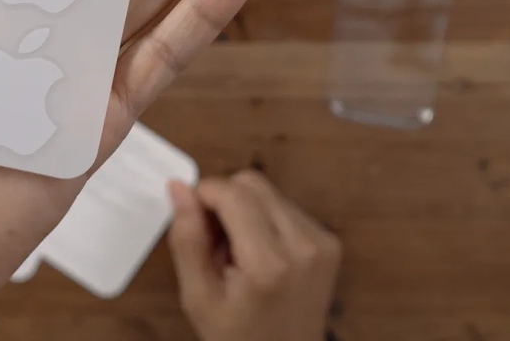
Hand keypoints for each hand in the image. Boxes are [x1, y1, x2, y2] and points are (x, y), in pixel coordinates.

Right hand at [167, 172, 341, 340]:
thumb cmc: (237, 336)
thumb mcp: (198, 296)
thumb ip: (187, 239)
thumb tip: (178, 187)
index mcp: (268, 263)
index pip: (232, 194)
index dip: (203, 195)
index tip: (190, 217)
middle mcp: (303, 245)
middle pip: (253, 184)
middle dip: (224, 200)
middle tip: (213, 240)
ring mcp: (322, 242)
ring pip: (270, 192)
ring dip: (245, 210)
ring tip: (237, 252)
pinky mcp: (330, 241)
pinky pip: (287, 207)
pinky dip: (265, 219)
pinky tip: (258, 252)